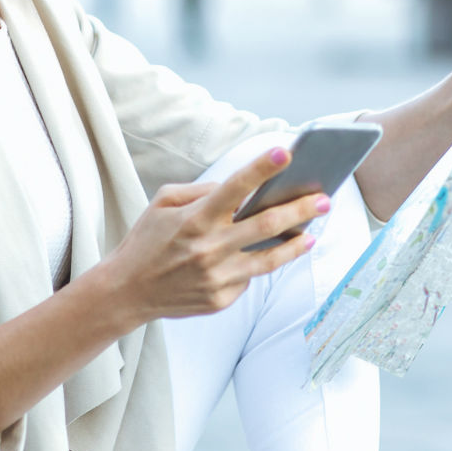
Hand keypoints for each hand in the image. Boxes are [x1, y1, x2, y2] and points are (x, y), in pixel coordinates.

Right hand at [103, 147, 327, 322]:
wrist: (126, 292)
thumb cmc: (146, 242)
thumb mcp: (162, 203)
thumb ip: (201, 191)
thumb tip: (238, 191)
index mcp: (195, 219)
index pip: (235, 187)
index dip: (261, 168)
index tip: (286, 152)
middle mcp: (209, 248)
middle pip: (266, 224)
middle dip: (300, 209)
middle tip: (325, 198)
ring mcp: (218, 277)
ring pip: (269, 258)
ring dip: (296, 242)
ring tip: (313, 231)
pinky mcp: (221, 299)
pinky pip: (248, 278)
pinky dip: (257, 264)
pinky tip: (267, 256)